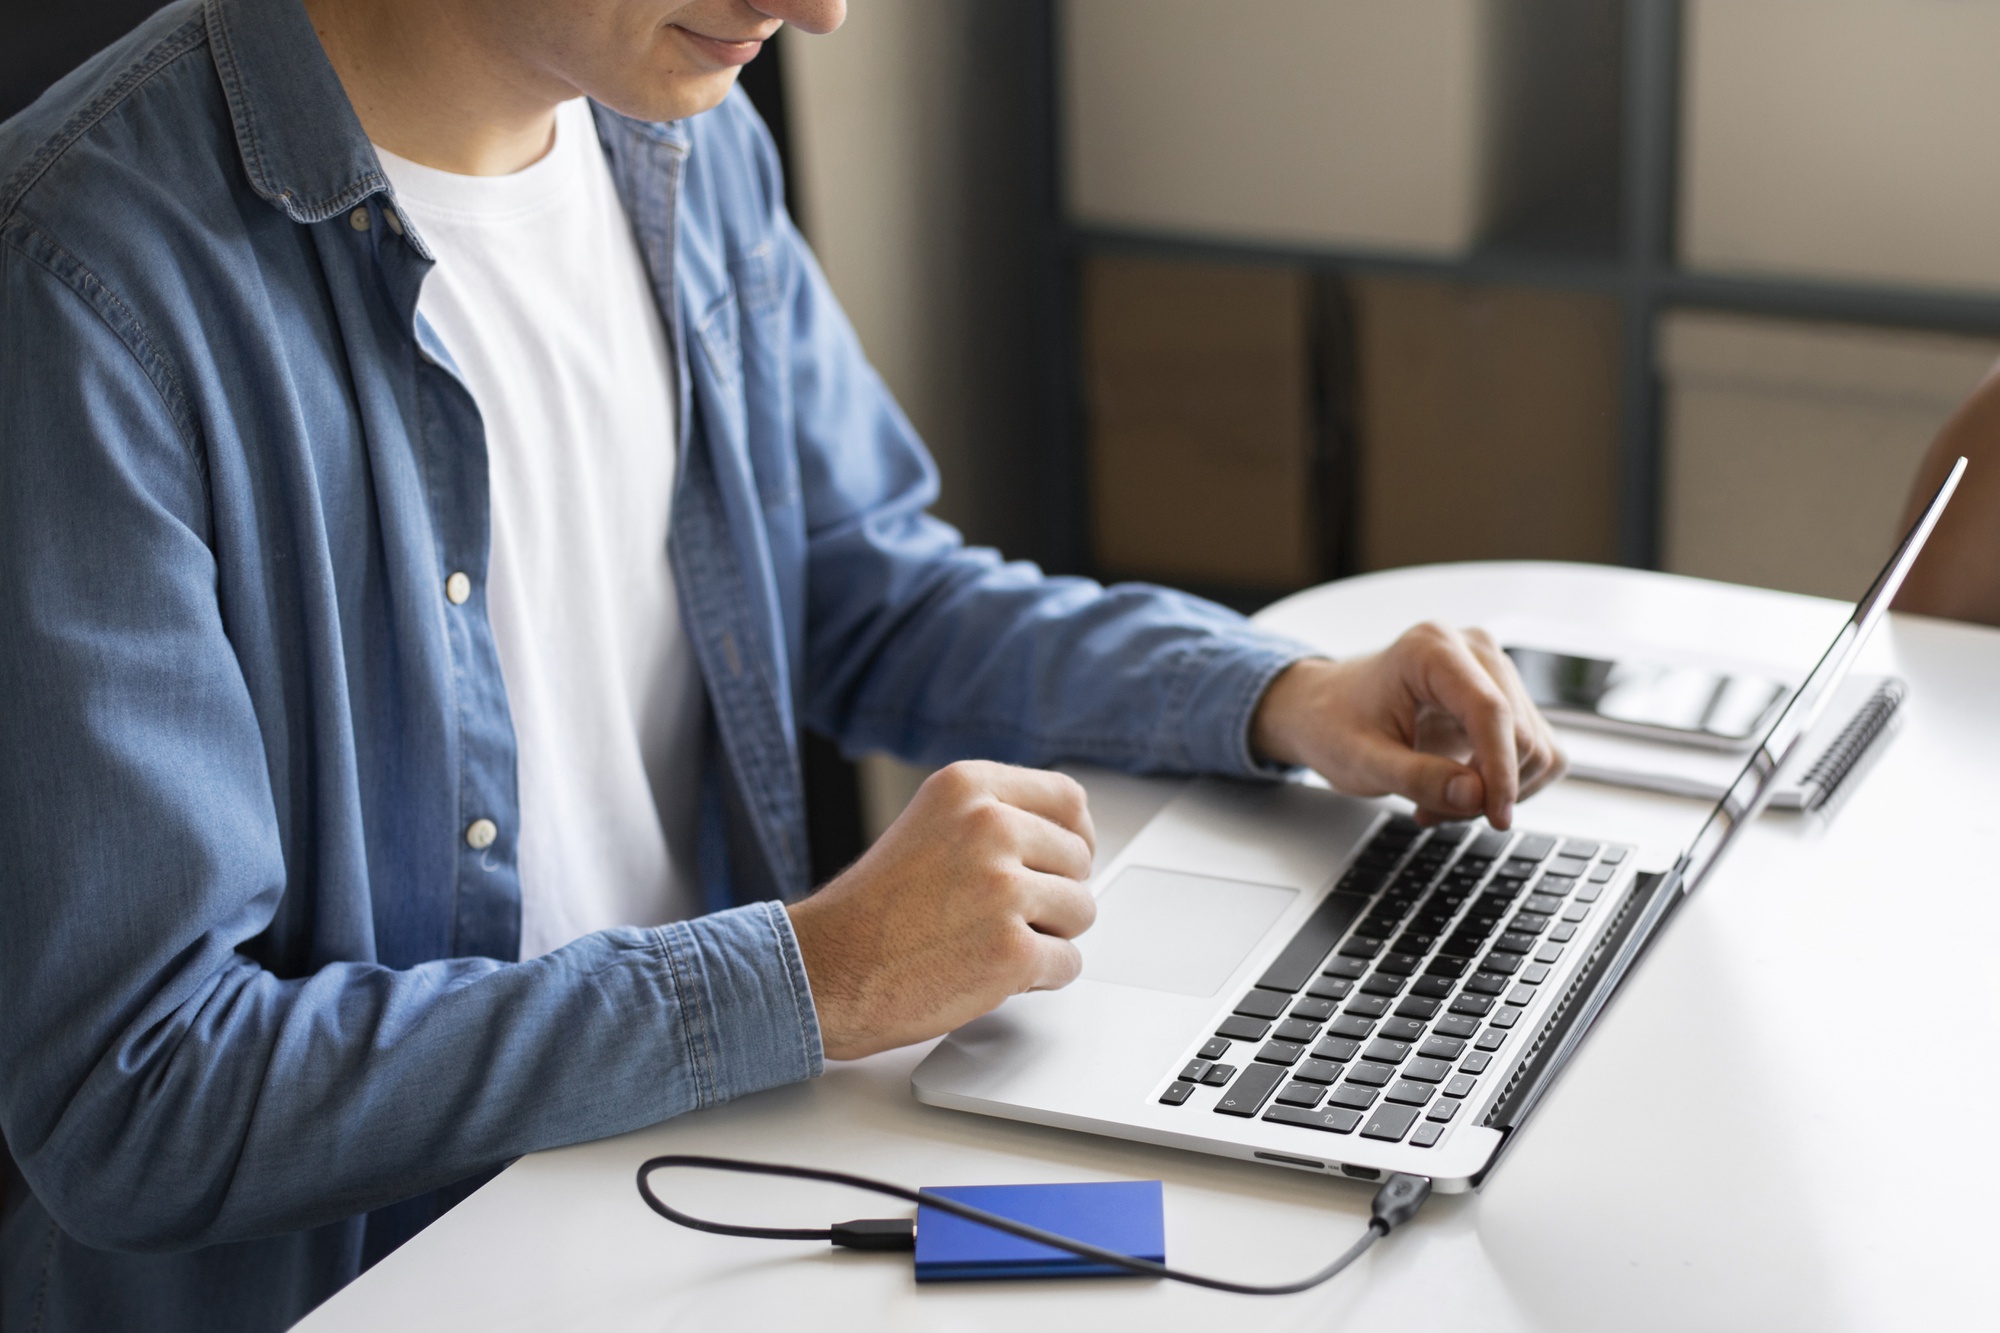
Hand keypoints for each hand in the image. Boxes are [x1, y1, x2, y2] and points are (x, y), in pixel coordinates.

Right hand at [786, 761, 1097, 1059]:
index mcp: (967, 788)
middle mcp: (988, 826)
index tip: (1062, 862)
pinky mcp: (1010, 951)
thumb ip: (993, 822)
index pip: (1068, 799)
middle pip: (1079, 860)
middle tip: (1003, 918)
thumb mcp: (929, 828)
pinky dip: (1040, 979)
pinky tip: (991, 974)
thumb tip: (1067, 840)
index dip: (1073, 837)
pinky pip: (1067, 964)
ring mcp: (1002, 889)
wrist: (823, 970)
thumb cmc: (870, 911)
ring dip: (1050, 937)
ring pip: (1081, 912)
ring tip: (990, 943)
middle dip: (1054, 896)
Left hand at [1251, 623, 1564, 828]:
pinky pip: (1538, 751)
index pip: (1490, 710)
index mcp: (1431, 649)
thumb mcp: (1361, 760)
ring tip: (1437, 803)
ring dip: (1496, 790)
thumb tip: (1476, 796)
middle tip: (1433, 813)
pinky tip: (1460, 790)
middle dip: (1488, 788)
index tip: (1497, 817)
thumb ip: (1416, 778)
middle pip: (1520, 732)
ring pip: (1535, 746)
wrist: (1326, 709)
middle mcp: (1474, 650)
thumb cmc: (1335, 724)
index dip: (1500, 769)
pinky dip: (1507, 784)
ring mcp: (1496, 672)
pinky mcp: (1508, 699)